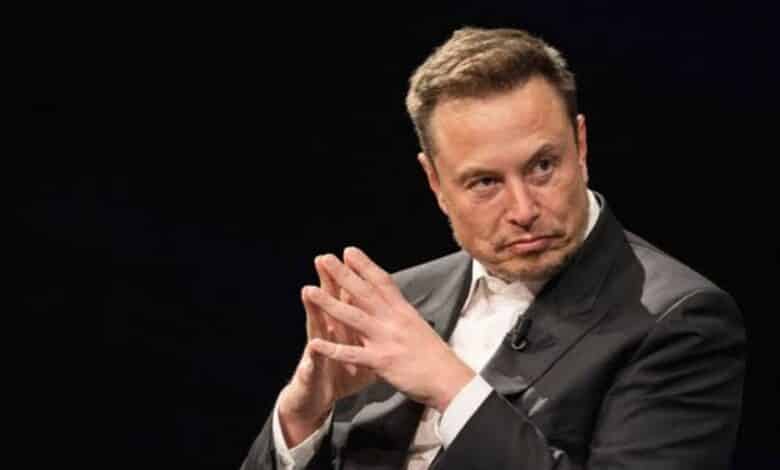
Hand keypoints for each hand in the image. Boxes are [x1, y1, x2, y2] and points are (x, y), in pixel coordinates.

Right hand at [277, 256, 375, 446]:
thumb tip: (382, 312)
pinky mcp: (311, 372)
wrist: (314, 400)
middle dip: (328, 283)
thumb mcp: (357, 351)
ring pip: (316, 328)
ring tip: (308, 291)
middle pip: (329, 305)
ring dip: (313, 311)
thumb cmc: (339, 375)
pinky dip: (315, 357)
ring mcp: (317, 351)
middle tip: (324, 259)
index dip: (351, 279)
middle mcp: (327, 335)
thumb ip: (365, 332)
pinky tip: (312, 346)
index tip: (353, 255)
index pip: (347, 299)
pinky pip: (314, 365)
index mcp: (343, 328)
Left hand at [306, 247, 474, 411]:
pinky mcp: (381, 361)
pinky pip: (352, 354)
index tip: (349, 251)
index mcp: (404, 311)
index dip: (364, 265)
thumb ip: (402, 316)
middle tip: (324, 258)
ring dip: (329, 303)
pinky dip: (332, 349)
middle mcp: (394, 320)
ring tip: (309, 290)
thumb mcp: (419, 327)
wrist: (450, 380)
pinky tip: (314, 344)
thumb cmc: (436, 357)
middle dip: (342, 274)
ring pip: (353, 317)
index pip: (382, 282)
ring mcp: (386, 339)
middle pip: (364, 292)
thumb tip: (391, 304)